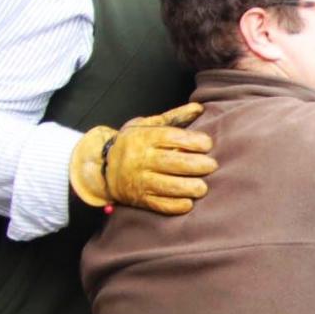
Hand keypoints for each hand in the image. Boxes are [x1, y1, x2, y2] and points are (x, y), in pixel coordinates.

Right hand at [69, 102, 218, 214]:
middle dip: (197, 165)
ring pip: (168, 186)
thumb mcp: (147, 125)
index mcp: (143, 138)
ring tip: (203, 187)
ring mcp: (139, 181)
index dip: (193, 141)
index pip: (171, 138)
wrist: (102, 168)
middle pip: (173, 163)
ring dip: (189, 188)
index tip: (208, 144)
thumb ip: (174, 117)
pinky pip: (160, 205)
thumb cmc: (132, 143)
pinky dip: (177, 205)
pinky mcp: (140, 199)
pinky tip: (189, 202)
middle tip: (213, 166)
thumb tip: (199, 108)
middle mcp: (140, 159)